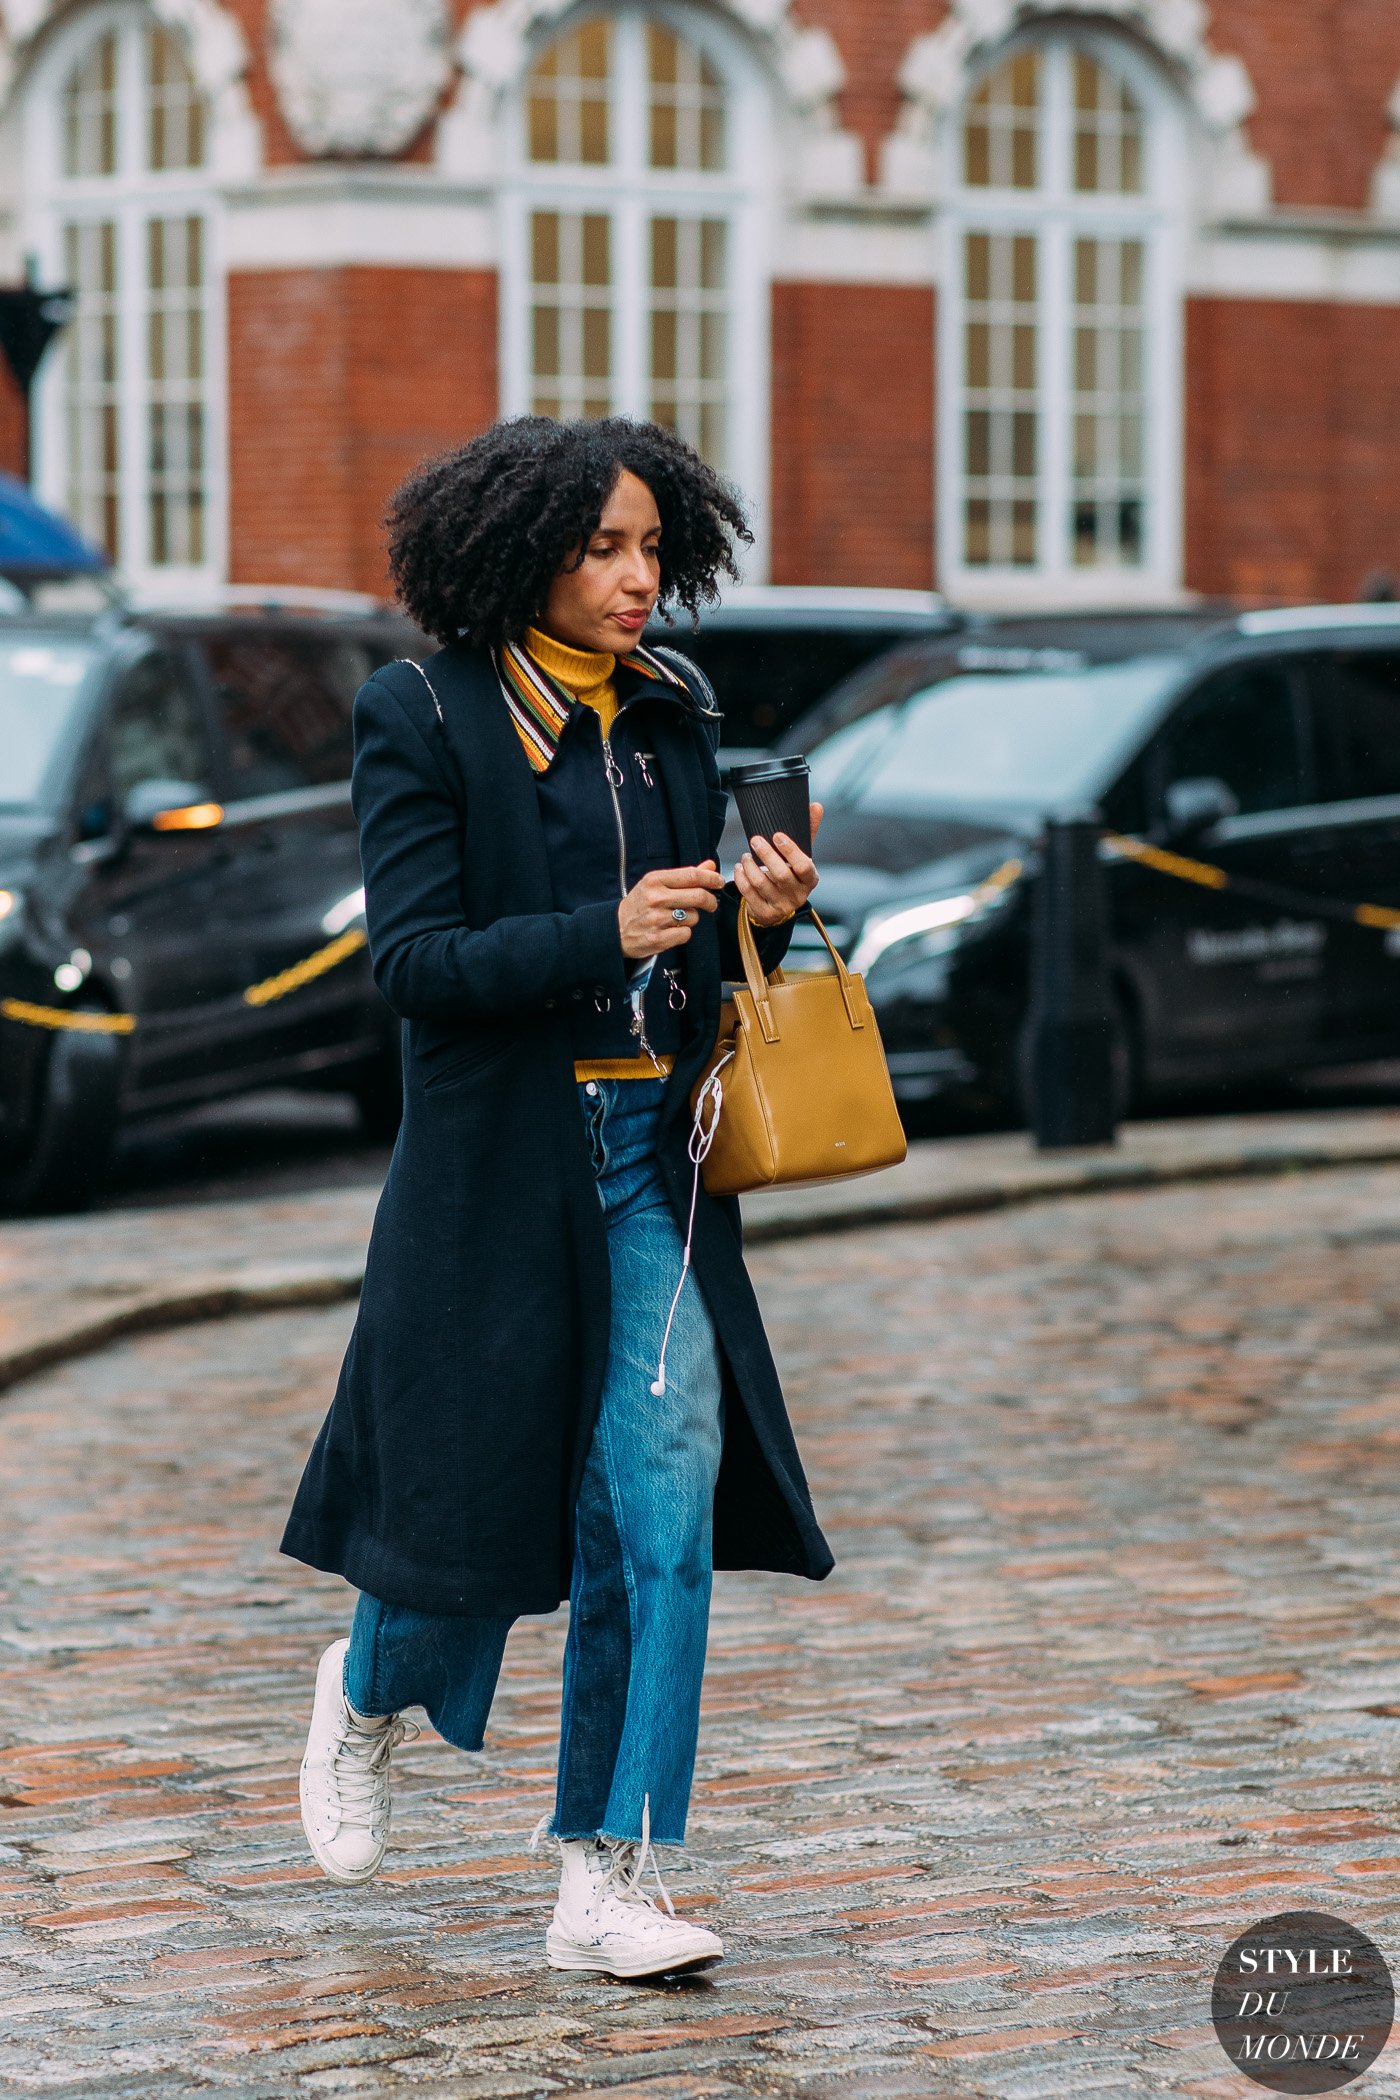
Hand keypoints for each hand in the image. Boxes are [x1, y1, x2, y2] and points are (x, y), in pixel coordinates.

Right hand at [618, 861, 726, 958]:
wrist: (615, 929)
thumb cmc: (639, 905)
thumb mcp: (656, 884)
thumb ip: (684, 876)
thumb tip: (710, 866)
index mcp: (655, 880)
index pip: (692, 875)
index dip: (711, 879)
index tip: (718, 882)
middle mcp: (655, 898)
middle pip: (698, 896)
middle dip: (710, 901)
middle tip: (711, 903)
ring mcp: (656, 919)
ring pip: (693, 917)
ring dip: (691, 918)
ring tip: (677, 918)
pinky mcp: (657, 939)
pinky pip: (686, 934)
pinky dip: (683, 933)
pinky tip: (672, 930)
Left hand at [734, 801, 823, 925]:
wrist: (780, 905)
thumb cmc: (791, 873)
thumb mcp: (801, 856)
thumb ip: (808, 832)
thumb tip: (816, 805)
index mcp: (810, 879)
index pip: (804, 866)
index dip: (791, 851)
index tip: (777, 835)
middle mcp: (798, 895)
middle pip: (781, 875)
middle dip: (766, 855)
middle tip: (754, 839)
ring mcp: (781, 906)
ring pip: (761, 883)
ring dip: (749, 866)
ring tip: (745, 856)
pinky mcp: (764, 912)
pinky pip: (748, 893)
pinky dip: (741, 878)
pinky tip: (739, 868)